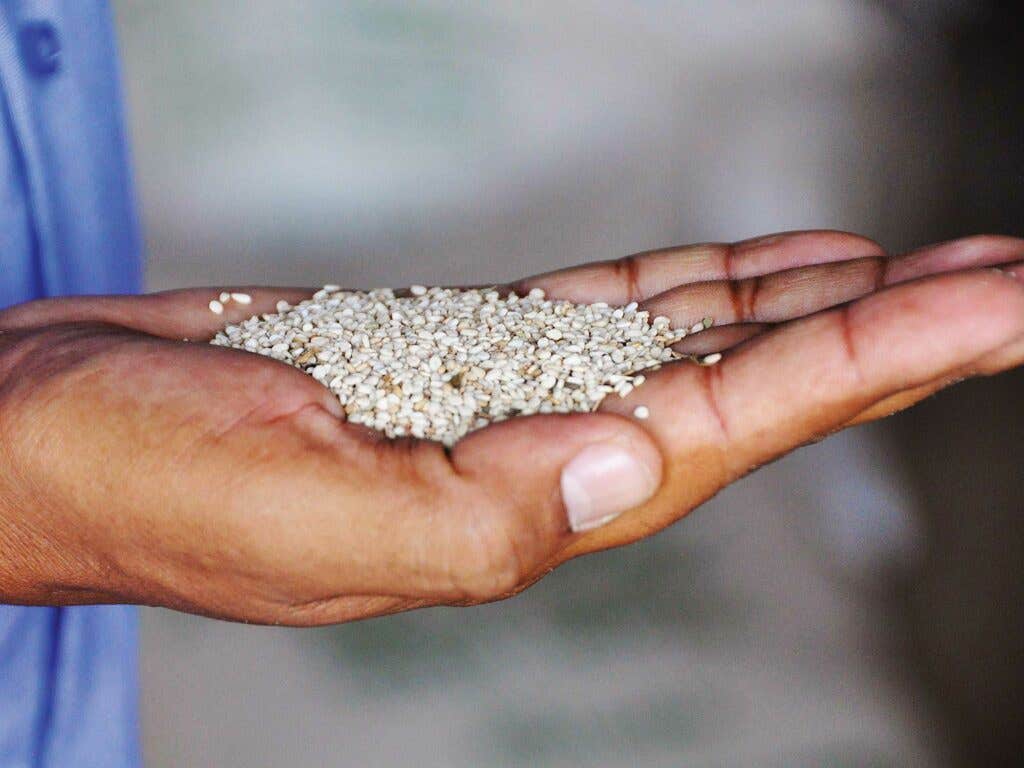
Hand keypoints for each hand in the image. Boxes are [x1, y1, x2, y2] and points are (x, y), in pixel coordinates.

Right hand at [1, 232, 1020, 623]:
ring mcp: (512, 390)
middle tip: (1010, 273)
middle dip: (897, 328)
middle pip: (765, 382)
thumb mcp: (309, 518)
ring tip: (920, 265)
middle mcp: (551, 452)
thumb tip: (640, 460)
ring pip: (703, 337)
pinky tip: (764, 268)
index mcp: (534, 504)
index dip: (893, 359)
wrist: (52, 431)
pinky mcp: (461, 340)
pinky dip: (697, 283)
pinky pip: (616, 305)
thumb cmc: (151, 483)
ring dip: (811, 300)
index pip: (758, 422)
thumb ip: (484, 509)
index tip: (1008, 302)